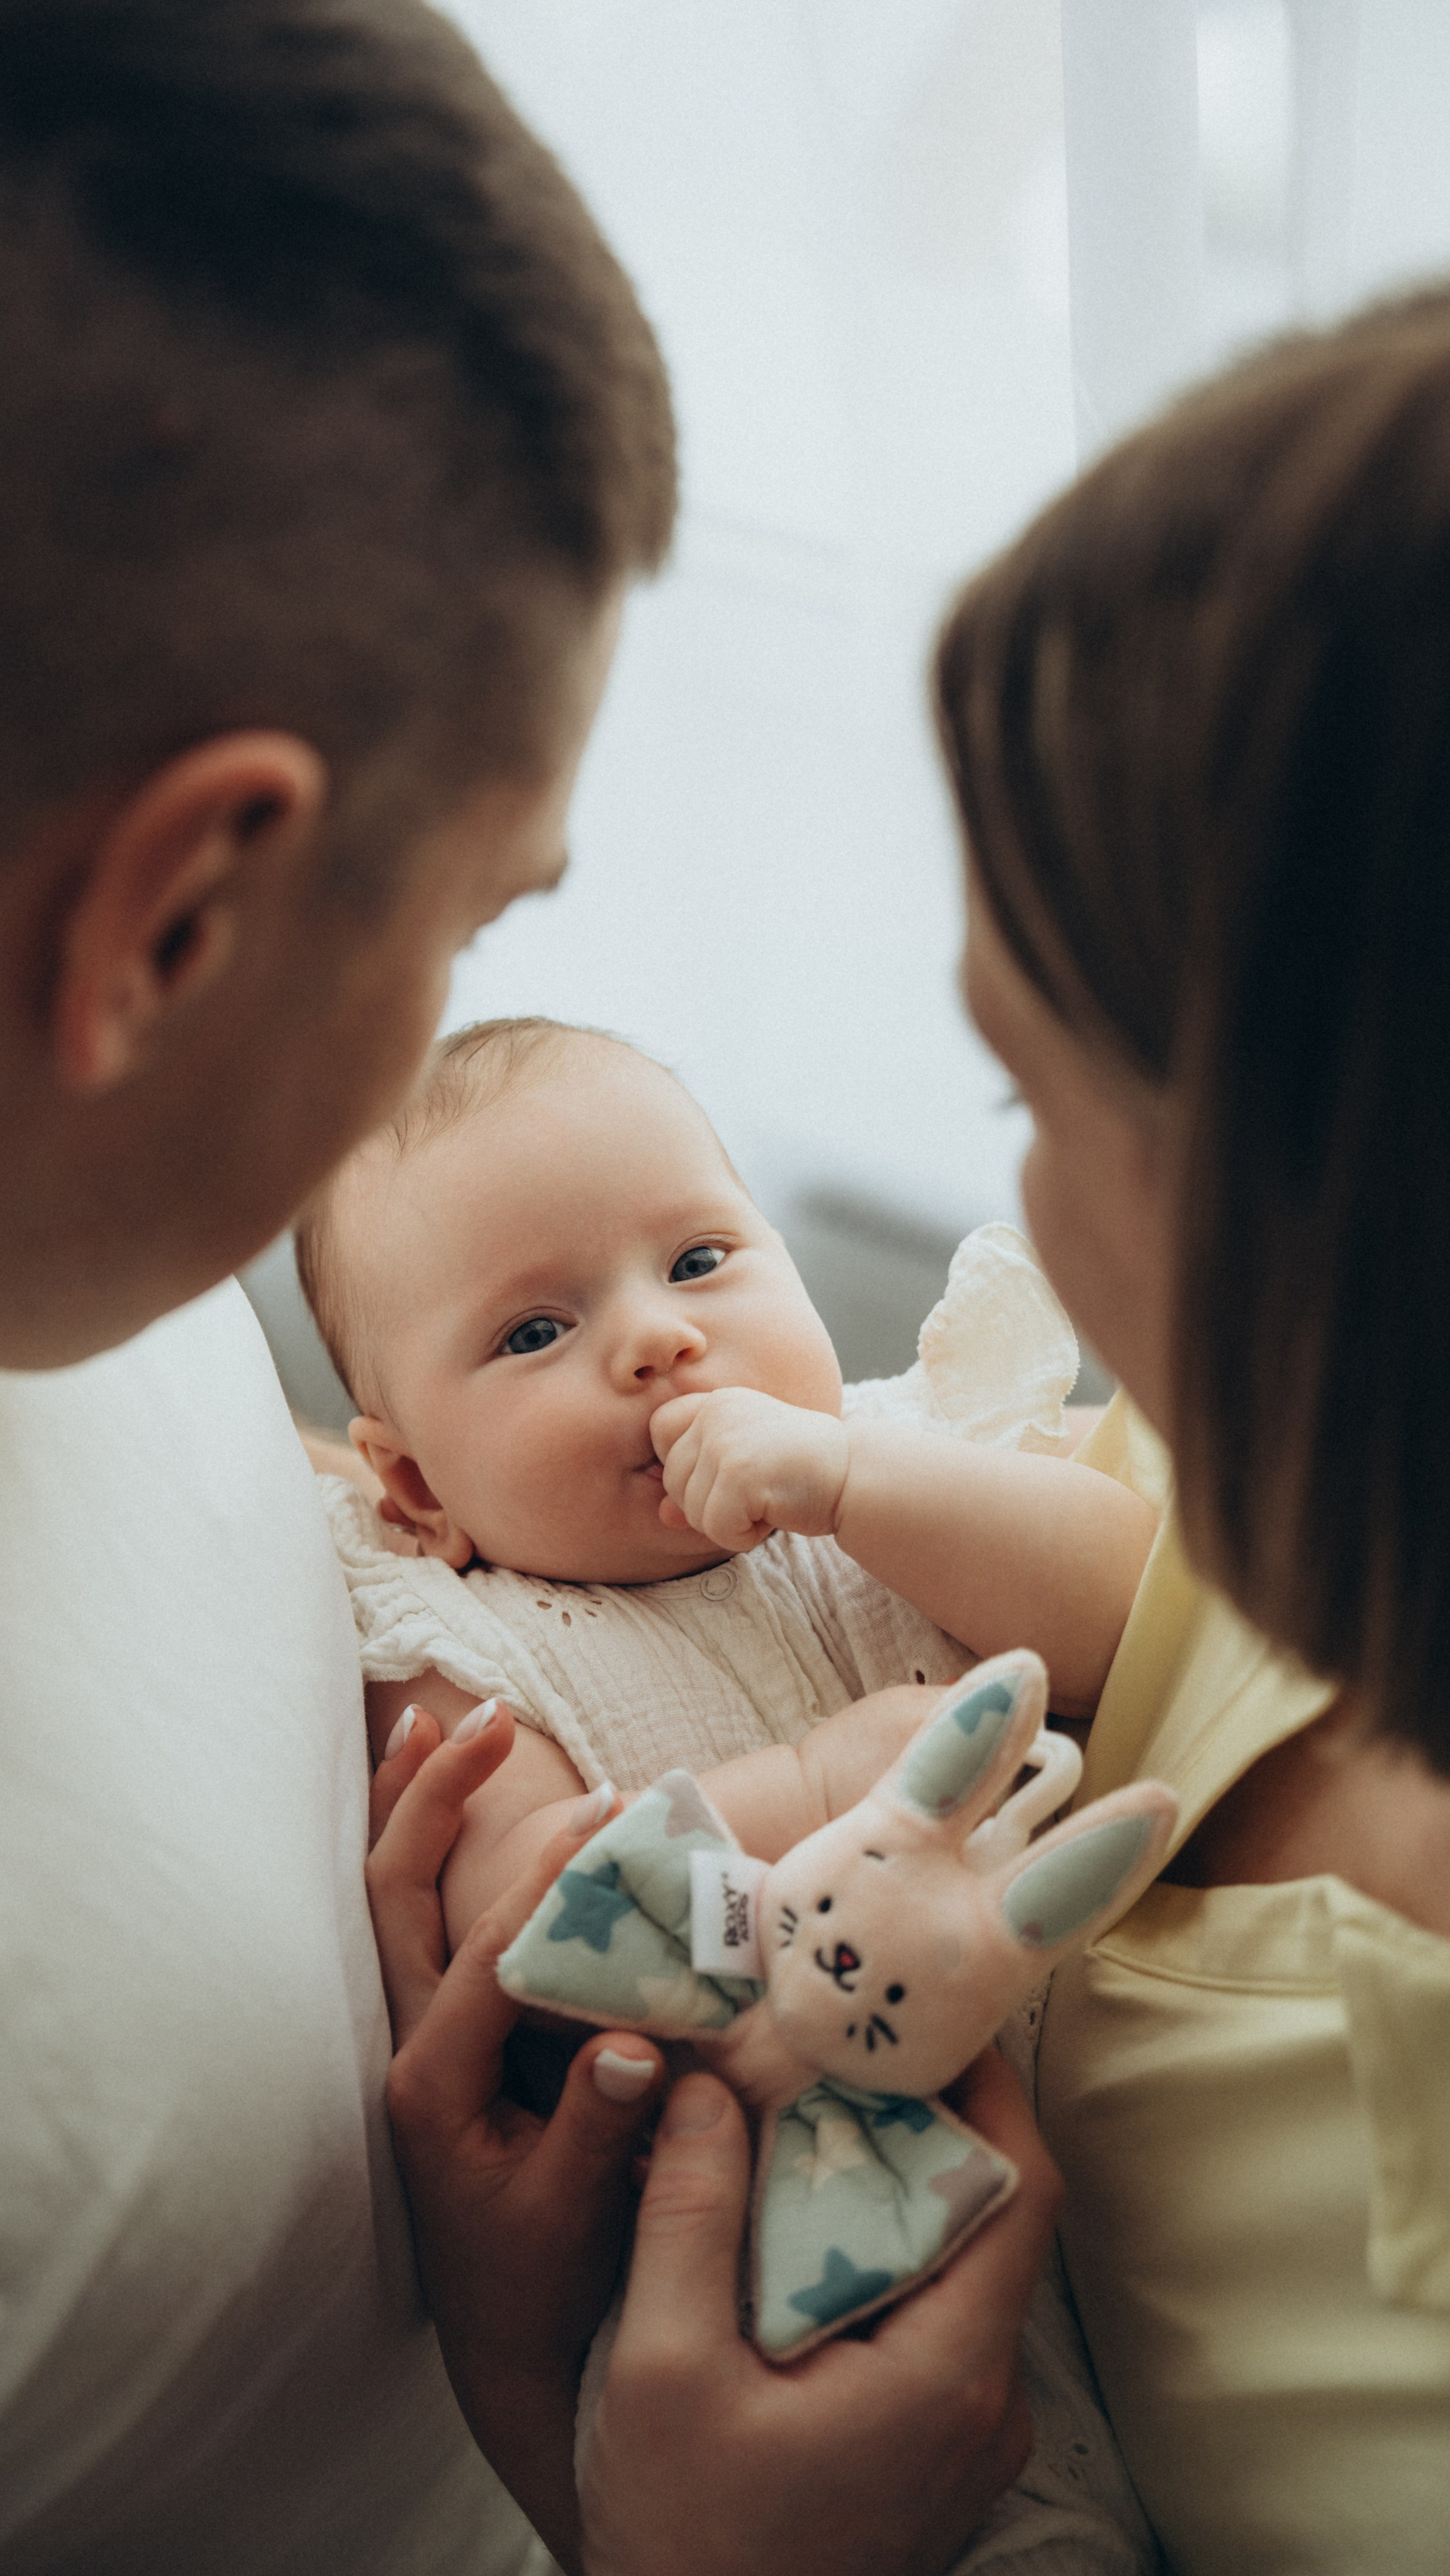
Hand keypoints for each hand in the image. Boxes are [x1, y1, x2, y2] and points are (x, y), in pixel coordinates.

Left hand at [366, 1705, 664, 2572]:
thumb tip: (633, 2042)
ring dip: (409, 1807)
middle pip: (396, 1892)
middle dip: (431, 1795)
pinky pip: (418, 1928)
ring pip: (391, 1901)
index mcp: (433, 2085)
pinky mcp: (438, 2047)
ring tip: (428, 1720)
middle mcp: (408, 2049)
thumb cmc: (543, 2289)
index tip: (610, 1811)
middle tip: (481, 1716)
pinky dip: (429, 1857)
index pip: (488, 1949)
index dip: (550, 1877)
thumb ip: (596, 2135)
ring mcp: (414, 2042)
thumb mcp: (573, 2222)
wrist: (506, 2350)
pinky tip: (454, 1814)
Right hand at [582, 2049, 1060, 2575]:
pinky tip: (798, 2224)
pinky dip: (881, 2254)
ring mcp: (966, 2439)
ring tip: (813, 2112)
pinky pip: (932, 2322)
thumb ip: (685, 2217)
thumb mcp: (659, 2370)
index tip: (923, 2011)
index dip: (989, 2086)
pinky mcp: (933, 2459)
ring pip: (961, 2271)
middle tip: (848, 2042)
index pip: (1022, 2191)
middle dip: (929, 2120)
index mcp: (949, 2373)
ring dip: (898, 2187)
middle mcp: (987, 2404)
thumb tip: (703, 2083)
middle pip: (996, 2221)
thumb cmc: (684, 2543)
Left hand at [650, 1388, 849, 1551]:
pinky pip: (716, 1527)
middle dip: (707, 1503)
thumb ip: (700, 1484)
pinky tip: (772, 1515)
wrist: (854, 1475)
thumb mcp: (743, 1470)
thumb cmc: (800, 1473)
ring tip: (767, 1502)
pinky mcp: (739, 1473)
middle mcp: (716, 1413)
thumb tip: (662, 1515)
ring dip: (727, 1522)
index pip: (660, 1429)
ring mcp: (726, 1442)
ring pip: (690, 1509)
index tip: (719, 1474)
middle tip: (753, 1495)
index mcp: (716, 1402)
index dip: (678, 1461)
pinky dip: (742, 1536)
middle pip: (672, 1479)